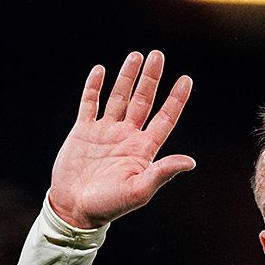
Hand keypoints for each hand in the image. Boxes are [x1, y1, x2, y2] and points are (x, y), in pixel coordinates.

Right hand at [48, 50, 194, 228]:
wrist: (75, 209)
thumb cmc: (110, 205)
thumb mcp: (139, 191)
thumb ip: (162, 172)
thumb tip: (190, 162)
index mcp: (143, 149)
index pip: (164, 118)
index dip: (176, 99)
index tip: (186, 79)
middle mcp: (127, 136)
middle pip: (143, 101)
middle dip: (150, 78)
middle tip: (158, 55)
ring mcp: (105, 132)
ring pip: (119, 97)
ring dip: (126, 77)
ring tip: (135, 56)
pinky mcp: (83, 131)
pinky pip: (90, 104)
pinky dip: (93, 87)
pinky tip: (100, 70)